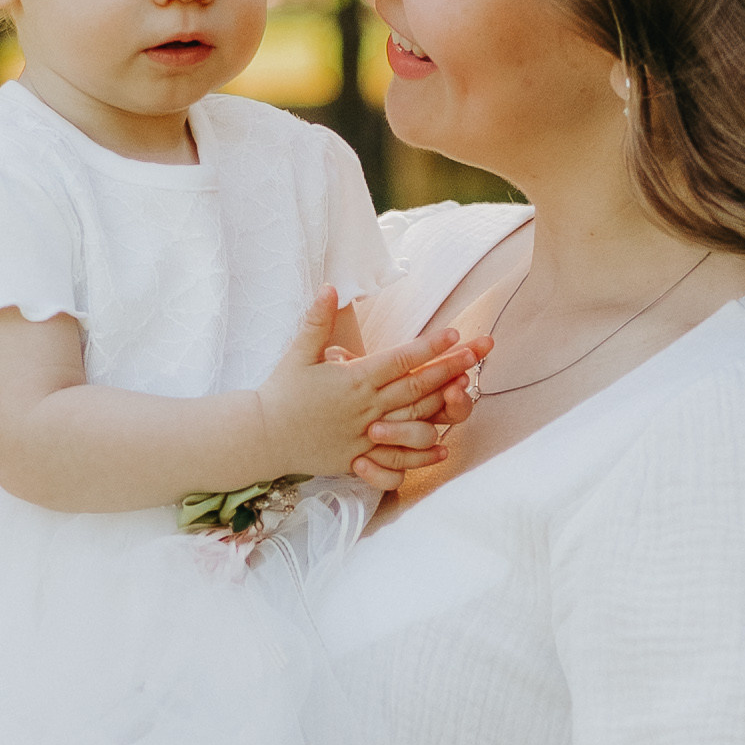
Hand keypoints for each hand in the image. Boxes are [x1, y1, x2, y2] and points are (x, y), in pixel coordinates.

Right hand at [254, 295, 488, 485]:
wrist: (263, 435)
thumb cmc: (281, 391)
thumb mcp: (298, 352)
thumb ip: (317, 320)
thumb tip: (329, 286)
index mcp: (354, 379)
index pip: (401, 359)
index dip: (430, 346)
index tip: (456, 334)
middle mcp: (366, 407)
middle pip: (417, 385)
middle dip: (452, 367)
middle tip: (481, 351)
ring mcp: (366, 434)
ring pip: (415, 419)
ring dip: (444, 405)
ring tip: (468, 389)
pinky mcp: (361, 457)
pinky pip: (398, 458)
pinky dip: (422, 454)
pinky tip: (444, 446)